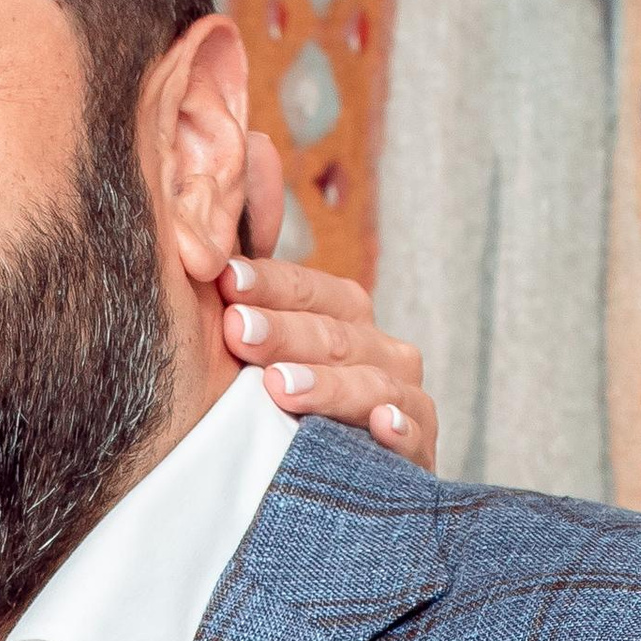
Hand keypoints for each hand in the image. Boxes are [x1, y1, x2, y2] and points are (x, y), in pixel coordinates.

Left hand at [218, 131, 436, 469]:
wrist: (310, 498)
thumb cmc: (267, 410)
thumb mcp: (250, 334)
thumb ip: (248, 255)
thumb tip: (253, 141)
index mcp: (339, 315)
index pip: (309, 287)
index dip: (269, 280)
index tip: (223, 279)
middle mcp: (377, 349)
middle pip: (336, 330)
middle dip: (284, 331)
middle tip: (236, 330)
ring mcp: (400, 400)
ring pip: (371, 378)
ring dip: (328, 383)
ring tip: (279, 389)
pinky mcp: (417, 452)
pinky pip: (414, 434)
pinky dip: (397, 429)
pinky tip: (376, 427)